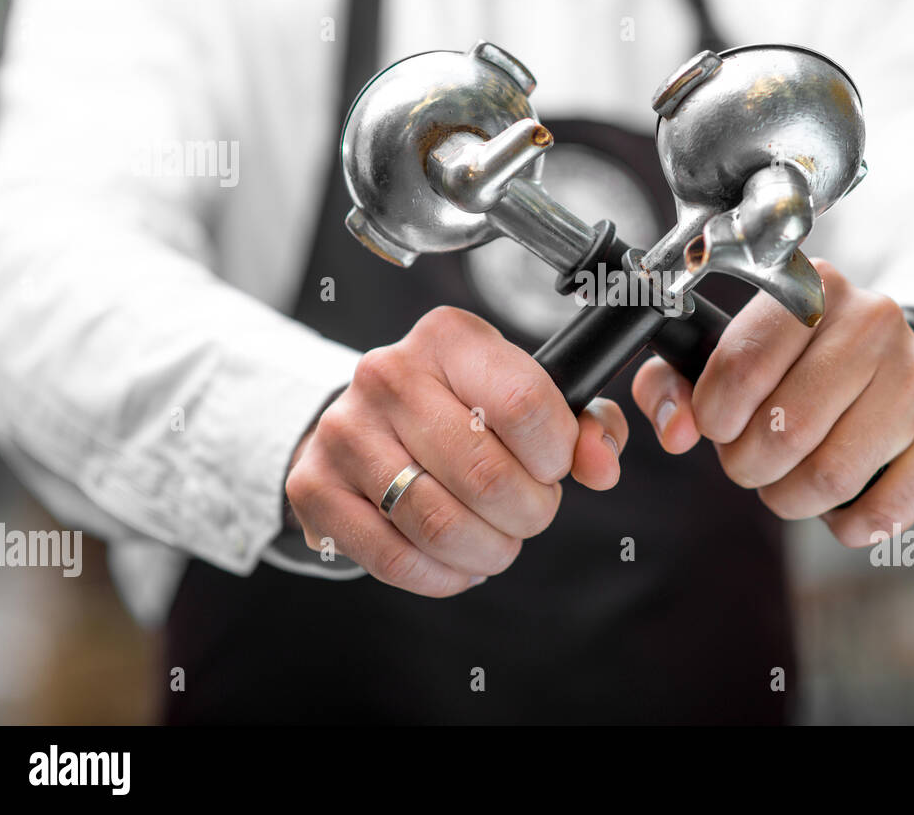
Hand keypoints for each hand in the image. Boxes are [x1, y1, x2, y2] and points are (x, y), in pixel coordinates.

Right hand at [286, 306, 627, 595]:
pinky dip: (442, 576)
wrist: (364, 422)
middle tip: (530, 511)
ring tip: (498, 540)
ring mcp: (343, 431)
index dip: (556, 455)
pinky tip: (457, 562)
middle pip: (486, 476)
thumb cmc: (462, 410)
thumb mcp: (527, 395)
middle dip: (529, 513)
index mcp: (449, 337)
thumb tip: (600, 467)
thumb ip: (584, 425)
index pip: (524, 404)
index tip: (554, 466)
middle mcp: (388, 374)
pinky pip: (394, 559)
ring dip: (490, 550)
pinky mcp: (314, 487)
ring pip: (440, 524)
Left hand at [631, 259, 913, 546]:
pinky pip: (884, 511)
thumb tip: (677, 429)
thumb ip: (674, 385)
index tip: (720, 425)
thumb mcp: (726, 359)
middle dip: (749, 465)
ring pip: (831, 476)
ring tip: (791, 479)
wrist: (891, 371)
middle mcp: (873, 319)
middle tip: (752, 461)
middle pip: (785, 430)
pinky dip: (846, 525)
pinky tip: (838, 502)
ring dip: (792, 498)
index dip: (716, 417)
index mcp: (812, 289)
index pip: (741, 366)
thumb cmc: (796, 368)